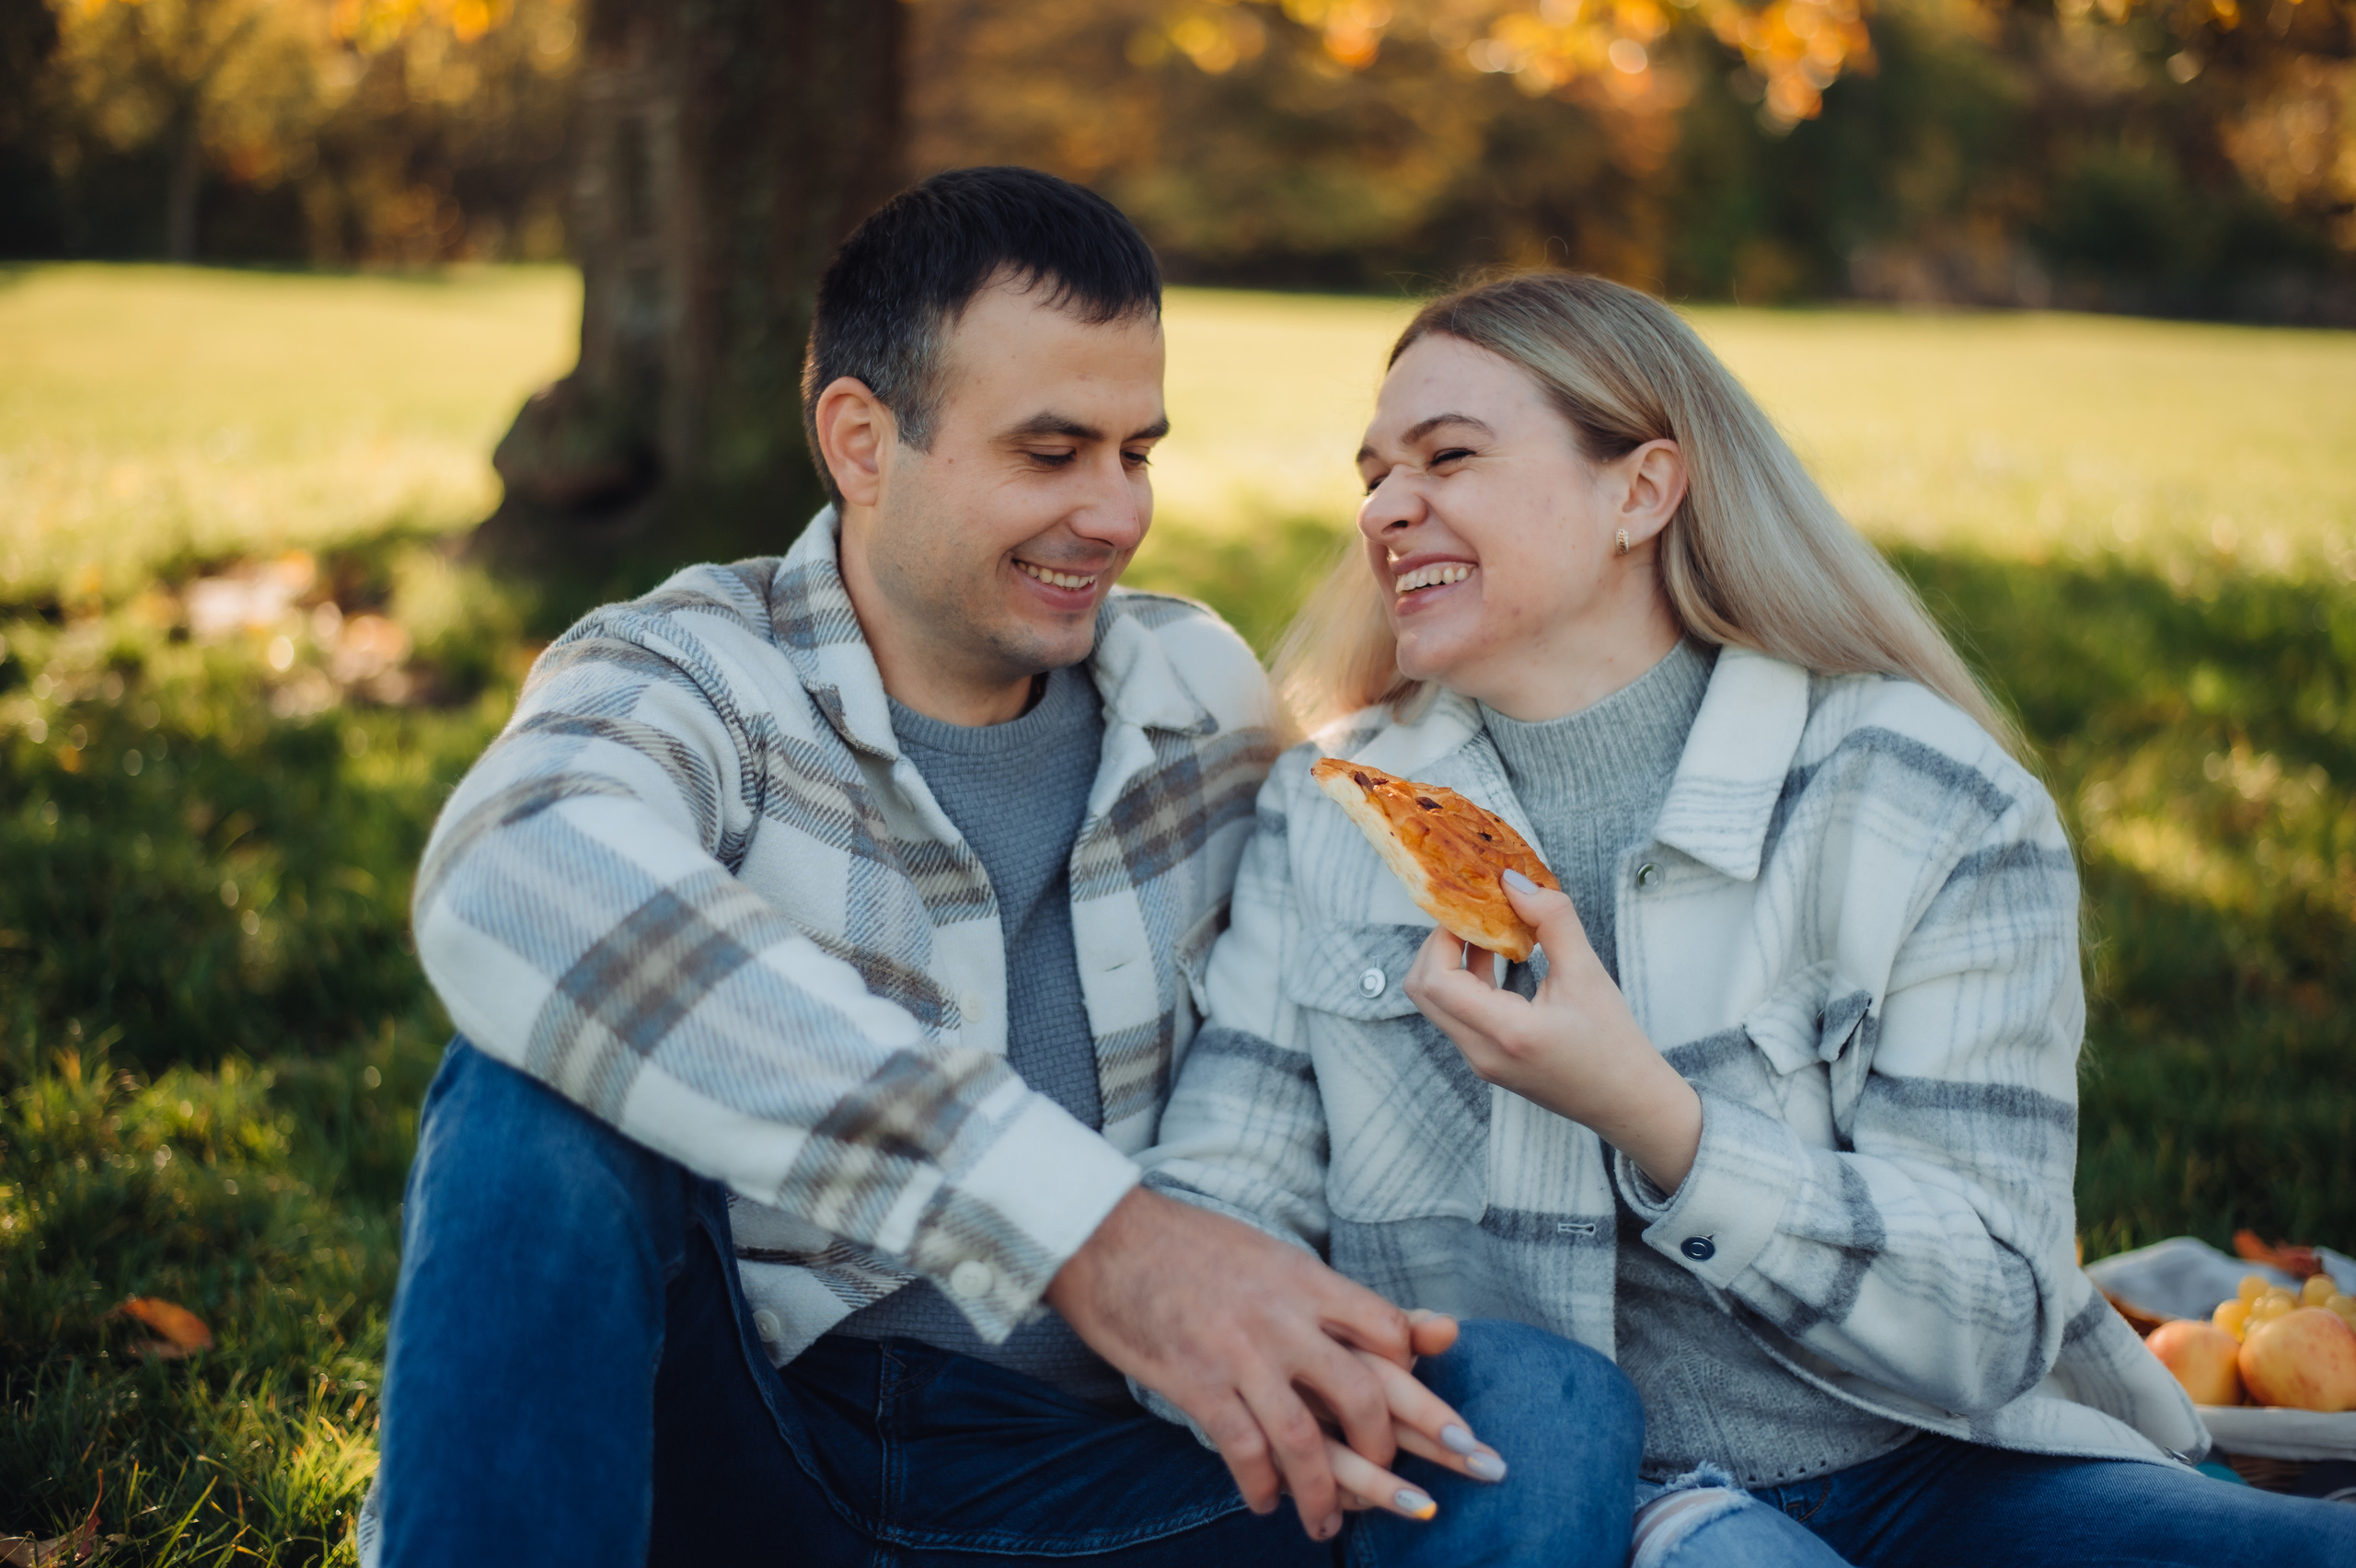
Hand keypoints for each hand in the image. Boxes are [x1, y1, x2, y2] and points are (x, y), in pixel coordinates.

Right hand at [1046, 1190, 1504, 1537]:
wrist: (1107, 1238)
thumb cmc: (1192, 1246)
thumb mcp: (1274, 1256)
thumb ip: (1340, 1298)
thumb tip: (1432, 1327)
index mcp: (1306, 1279)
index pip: (1388, 1332)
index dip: (1414, 1381)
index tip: (1424, 1416)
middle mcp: (1282, 1317)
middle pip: (1362, 1395)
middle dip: (1389, 1453)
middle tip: (1402, 1488)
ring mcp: (1238, 1353)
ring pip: (1304, 1441)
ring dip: (1325, 1495)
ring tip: (1328, 1524)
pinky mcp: (1195, 1383)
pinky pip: (1243, 1452)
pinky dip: (1262, 1488)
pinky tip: (1266, 1504)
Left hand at [1404, 871, 1702, 1191]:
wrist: (1629, 1103)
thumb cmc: (1615, 1045)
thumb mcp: (1588, 974)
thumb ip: (1552, 921)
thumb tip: (1514, 882)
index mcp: (1505, 1033)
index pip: (1436, 981)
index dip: (1440, 937)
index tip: (1467, 908)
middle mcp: (1481, 1053)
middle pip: (1422, 991)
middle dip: (1438, 945)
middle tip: (1471, 915)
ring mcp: (1479, 1061)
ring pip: (1436, 1003)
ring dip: (1451, 961)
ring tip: (1488, 930)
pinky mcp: (1486, 1060)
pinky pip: (1457, 1014)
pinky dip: (1465, 981)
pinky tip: (1497, 957)